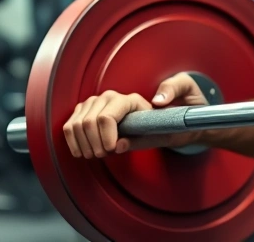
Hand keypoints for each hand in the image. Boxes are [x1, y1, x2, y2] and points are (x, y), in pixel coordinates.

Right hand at [63, 72, 208, 157]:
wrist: (173, 120)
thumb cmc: (179, 113)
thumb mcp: (183, 108)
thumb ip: (164, 109)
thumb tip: (146, 113)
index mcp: (133, 100)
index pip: (107, 116)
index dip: (106, 137)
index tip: (112, 150)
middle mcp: (112, 98)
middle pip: (89, 122)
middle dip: (94, 144)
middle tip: (105, 155)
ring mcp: (98, 103)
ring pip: (77, 124)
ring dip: (83, 144)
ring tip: (97, 154)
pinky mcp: (88, 111)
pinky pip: (70, 125)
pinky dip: (73, 141)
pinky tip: (84, 150)